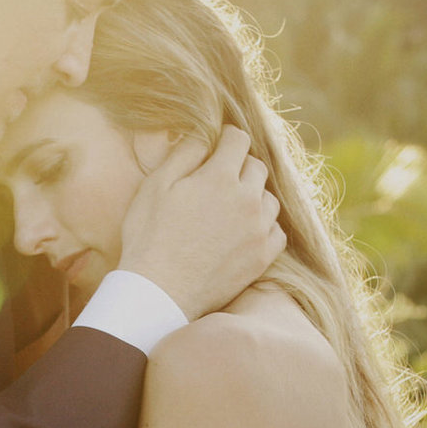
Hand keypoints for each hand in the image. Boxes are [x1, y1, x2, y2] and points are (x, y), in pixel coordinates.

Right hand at [119, 125, 286, 319]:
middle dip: (239, 167)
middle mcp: (247, 200)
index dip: (226, 139)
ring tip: (230, 209)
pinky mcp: (262, 257)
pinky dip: (264, 226)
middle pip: (257, 167)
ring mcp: (258, 230)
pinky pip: (276, 231)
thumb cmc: (150, 237)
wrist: (159, 292)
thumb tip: (205, 135)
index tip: (217, 148)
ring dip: (254, 197)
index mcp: (220, 177)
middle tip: (218, 181)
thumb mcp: (156, 186)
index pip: (239, 139)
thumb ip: (185, 154)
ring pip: (269, 199)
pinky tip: (244, 232)